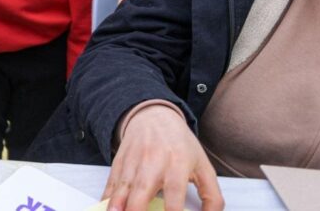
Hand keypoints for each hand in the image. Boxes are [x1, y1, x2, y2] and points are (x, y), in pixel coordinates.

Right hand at [104, 106, 222, 210]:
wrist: (154, 117)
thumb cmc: (180, 145)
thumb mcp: (203, 166)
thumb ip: (212, 196)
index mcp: (178, 164)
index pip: (175, 191)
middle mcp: (154, 162)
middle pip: (143, 187)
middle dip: (137, 208)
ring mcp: (134, 161)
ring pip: (124, 185)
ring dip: (117, 202)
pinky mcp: (120, 162)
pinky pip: (112, 181)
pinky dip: (107, 195)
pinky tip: (106, 207)